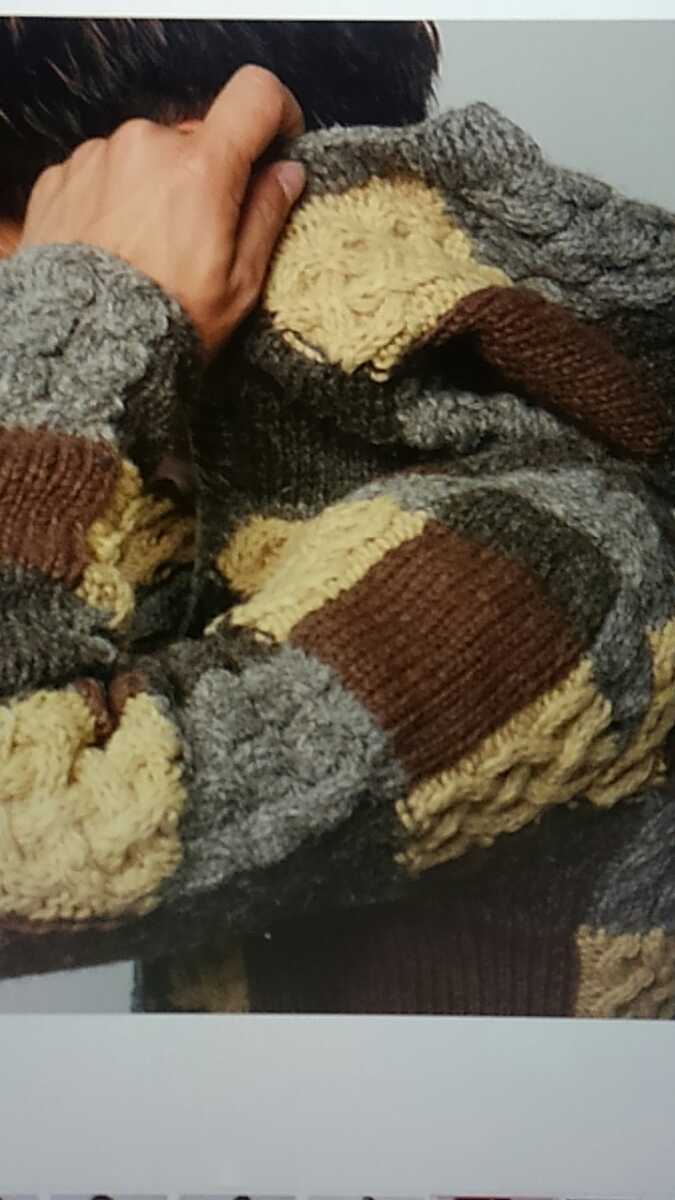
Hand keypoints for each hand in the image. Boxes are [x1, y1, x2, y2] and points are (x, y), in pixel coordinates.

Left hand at [19, 65, 305, 358]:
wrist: (83, 349)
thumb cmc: (167, 322)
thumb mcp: (240, 283)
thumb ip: (268, 216)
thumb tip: (287, 172)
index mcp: (201, 168)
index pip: (255, 95)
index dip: (275, 113)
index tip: (275, 143)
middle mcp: (148, 146)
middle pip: (197, 136)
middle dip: (207, 174)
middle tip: (202, 234)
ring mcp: (99, 157)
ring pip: (148, 154)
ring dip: (157, 186)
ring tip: (150, 248)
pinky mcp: (62, 176)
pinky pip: (104, 171)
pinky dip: (116, 199)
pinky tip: (116, 246)